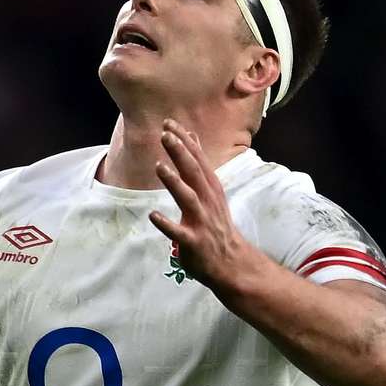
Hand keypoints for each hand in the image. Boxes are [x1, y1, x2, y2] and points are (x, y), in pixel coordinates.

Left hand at [149, 119, 248, 291]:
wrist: (232, 262)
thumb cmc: (216, 221)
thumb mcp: (211, 189)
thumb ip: (199, 164)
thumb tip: (191, 135)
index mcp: (210, 187)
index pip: (197, 159)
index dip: (184, 140)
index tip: (169, 123)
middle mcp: (208, 200)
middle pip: (194, 173)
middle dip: (180, 153)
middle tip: (164, 135)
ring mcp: (201, 221)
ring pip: (189, 198)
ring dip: (175, 182)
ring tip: (159, 167)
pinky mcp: (193, 242)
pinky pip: (178, 233)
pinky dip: (167, 224)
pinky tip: (153, 215)